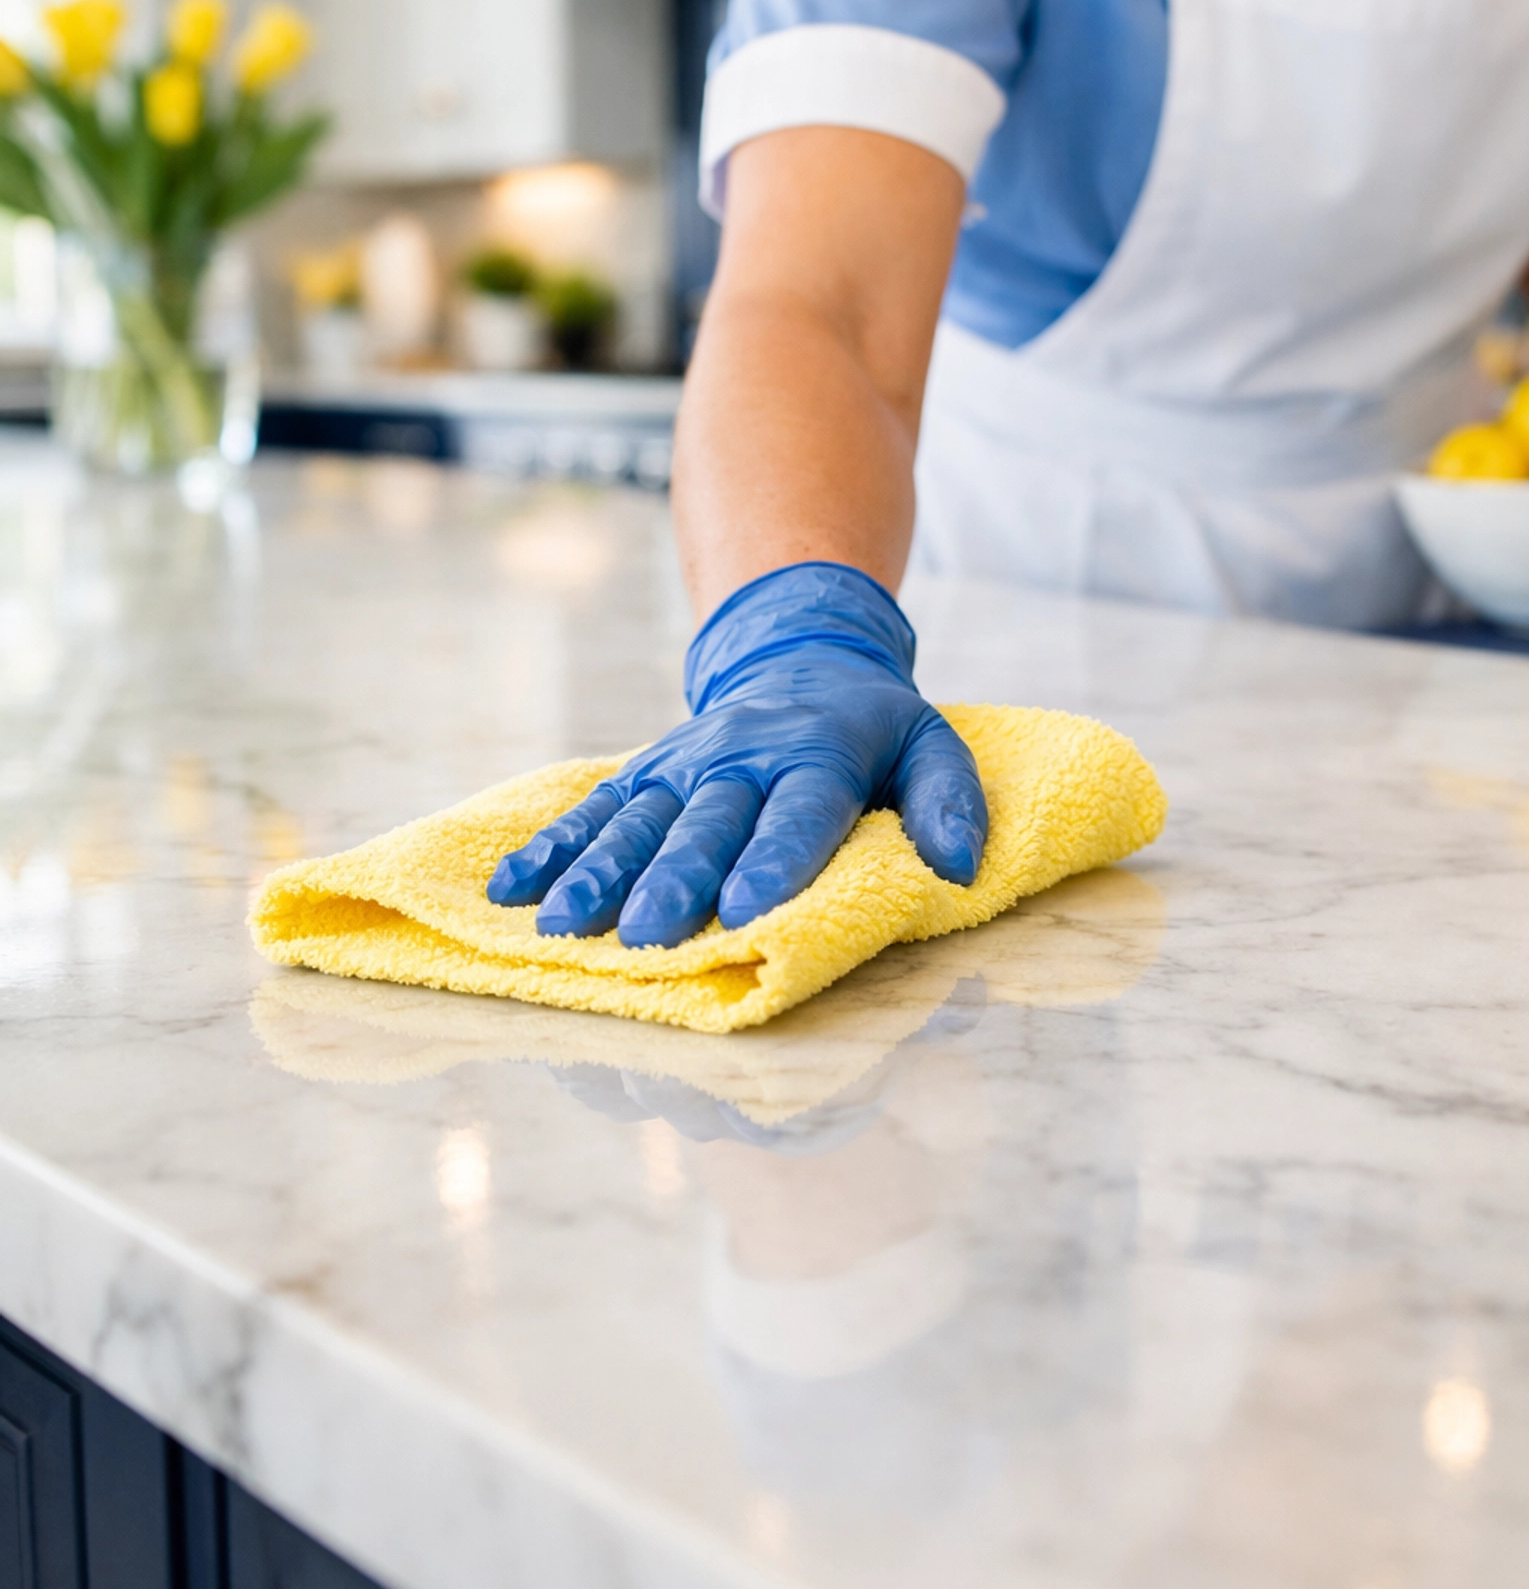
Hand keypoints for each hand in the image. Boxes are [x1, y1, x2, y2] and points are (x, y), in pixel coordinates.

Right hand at [486, 563, 988, 948]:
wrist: (800, 655)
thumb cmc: (872, 727)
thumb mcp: (929, 744)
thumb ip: (948, 800)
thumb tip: (960, 865)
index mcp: (818, 752)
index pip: (798, 809)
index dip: (774, 857)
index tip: (747, 908)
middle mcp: (741, 756)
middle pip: (706, 822)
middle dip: (675, 879)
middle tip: (651, 933)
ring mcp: (682, 763)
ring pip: (636, 819)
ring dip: (598, 872)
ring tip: (563, 925)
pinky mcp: (641, 771)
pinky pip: (591, 808)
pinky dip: (549, 848)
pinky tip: (509, 890)